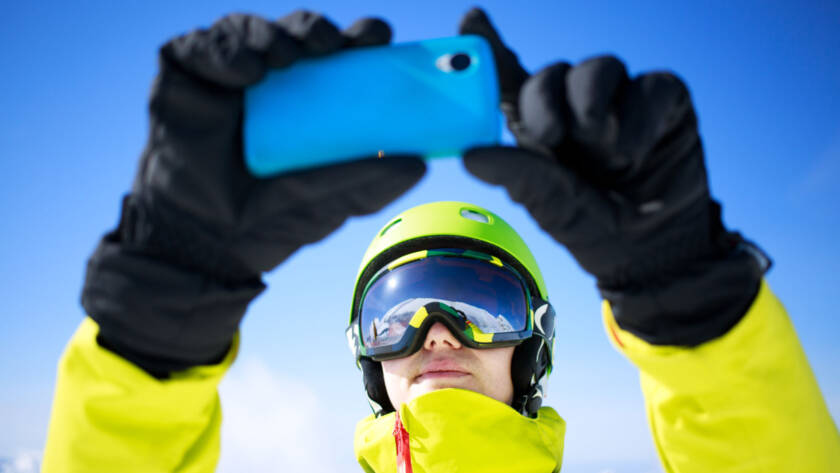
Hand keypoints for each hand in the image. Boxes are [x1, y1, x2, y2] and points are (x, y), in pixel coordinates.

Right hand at [83, 12, 424, 373]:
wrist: (207, 244)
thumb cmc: (270, 221)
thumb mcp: (330, 202)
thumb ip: (369, 183)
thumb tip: (421, 164)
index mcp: (312, 103)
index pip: (340, 57)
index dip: (360, 40)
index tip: (378, 39)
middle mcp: (272, 83)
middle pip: (298, 35)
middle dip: (317, 28)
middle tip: (333, 42)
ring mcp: (226, 76)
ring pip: (251, 31)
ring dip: (272, 34)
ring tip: (285, 57)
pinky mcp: (184, 76)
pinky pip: (200, 46)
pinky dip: (224, 50)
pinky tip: (247, 72)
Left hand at [459, 9, 766, 344]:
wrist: (652, 253)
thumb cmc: (592, 227)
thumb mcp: (549, 204)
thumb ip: (515, 173)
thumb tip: (469, 155)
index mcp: (538, 127)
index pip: (512, 77)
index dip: (492, 45)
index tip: (472, 17)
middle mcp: (575, 107)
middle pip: (552, 72)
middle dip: (545, 100)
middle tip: (550, 137)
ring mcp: (622, 101)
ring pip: (599, 68)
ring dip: (593, 104)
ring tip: (602, 147)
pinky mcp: (665, 101)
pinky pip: (652, 84)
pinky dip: (641, 117)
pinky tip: (634, 152)